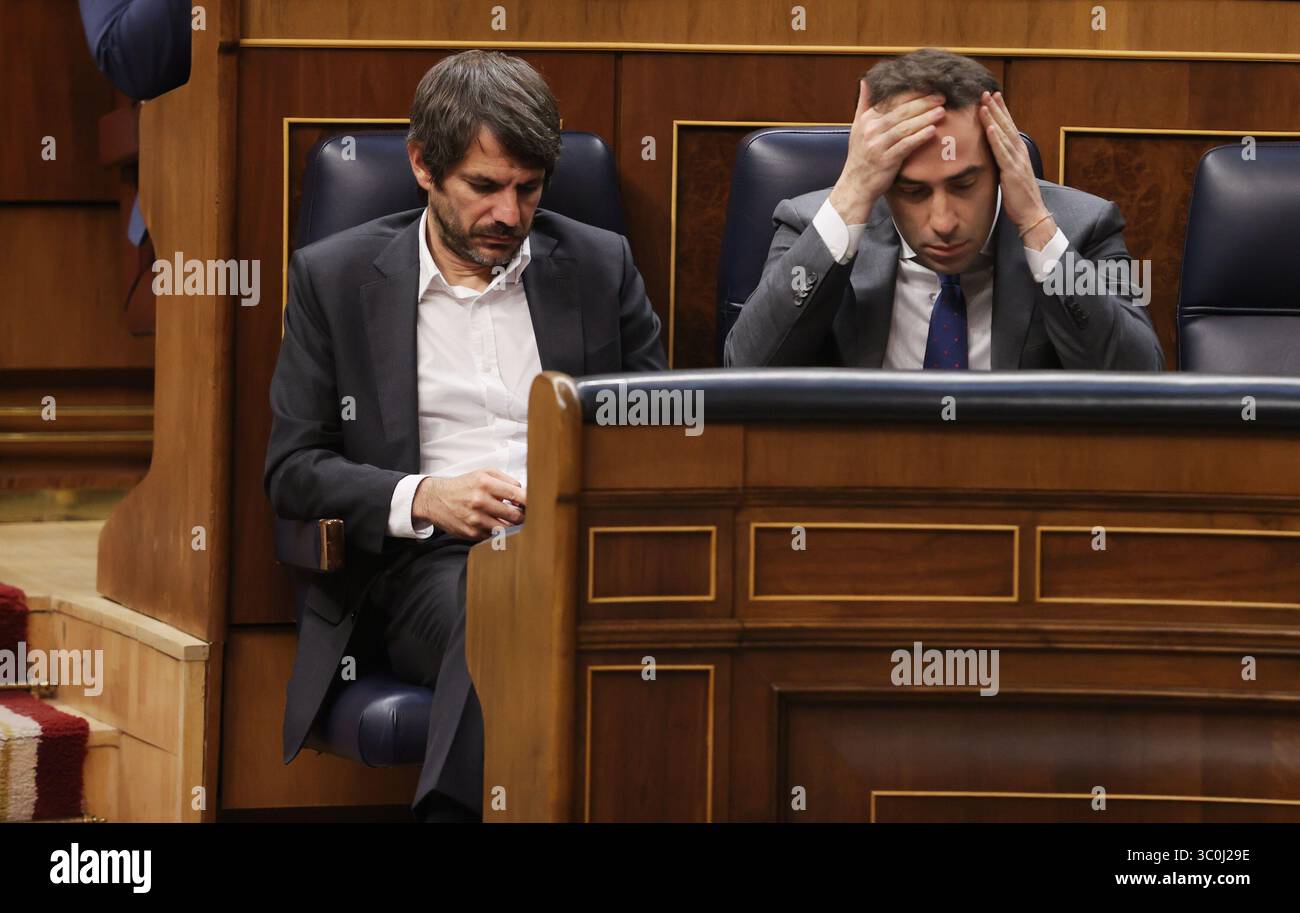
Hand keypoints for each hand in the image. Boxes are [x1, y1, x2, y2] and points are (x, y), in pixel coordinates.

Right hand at [412, 469, 525, 540]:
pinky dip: (498, 533)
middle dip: (523, 516)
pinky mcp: (471, 533)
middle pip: (514, 515)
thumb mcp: (483, 473)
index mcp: (484, 483)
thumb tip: (523, 492)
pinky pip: (493, 536)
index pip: (516, 494)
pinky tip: (496, 525)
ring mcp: (475, 519)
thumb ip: (506, 480)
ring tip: (511, 520)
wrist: (435, 499)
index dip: (530, 501)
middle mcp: (479, 501)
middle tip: (525, 514)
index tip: (535, 503)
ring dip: (512, 526)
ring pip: (506, 529)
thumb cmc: (463, 485)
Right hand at [827, 83, 947, 224]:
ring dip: (925, 118)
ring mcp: (878, 145)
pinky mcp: (887, 160)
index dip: (912, 93)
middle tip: (941, 97)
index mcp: (867, 119)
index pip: (892, 100)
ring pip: (905, 127)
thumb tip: (866, 81)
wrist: (856, 186)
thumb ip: (863, 104)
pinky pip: (906, 145)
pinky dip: (919, 137)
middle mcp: (871, 130)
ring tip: (941, 111)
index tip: (929, 87)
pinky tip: (932, 131)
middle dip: (923, 103)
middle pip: (902, 111)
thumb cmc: (861, 157)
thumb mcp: (857, 128)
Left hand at [978, 90, 1052, 242]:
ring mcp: (1016, 160)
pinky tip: (989, 126)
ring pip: (1003, 134)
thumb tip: (994, 155)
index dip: (1001, 111)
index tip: (993, 97)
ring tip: (984, 102)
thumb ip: (1004, 162)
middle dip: (996, 107)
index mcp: (1018, 153)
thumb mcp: (1010, 175)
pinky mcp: (1011, 171)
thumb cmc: (1020, 197)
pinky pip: (1002, 151)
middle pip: (1006, 125)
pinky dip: (995, 138)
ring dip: (993, 117)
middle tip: (987, 91)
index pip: (1008, 127)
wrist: (1032, 214)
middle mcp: (1019, 152)